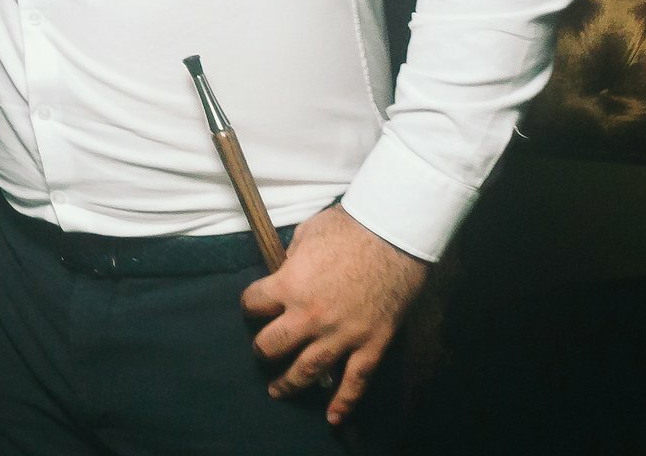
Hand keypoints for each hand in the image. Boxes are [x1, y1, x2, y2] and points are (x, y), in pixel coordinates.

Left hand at [241, 205, 426, 425]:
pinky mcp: (372, 344)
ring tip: (278, 391)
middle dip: (263, 349)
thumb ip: (291, 260)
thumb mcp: (306, 235)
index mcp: (289, 286)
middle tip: (263, 350)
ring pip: (307, 370)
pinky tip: (332, 417)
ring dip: (289, 384)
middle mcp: (310, 317)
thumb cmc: (348, 228)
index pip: (253, 304)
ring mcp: (342, 334)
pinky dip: (344, 403)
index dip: (251, 304)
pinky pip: (356, 381)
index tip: (254, 306)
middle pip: (272, 345)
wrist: (394, 234)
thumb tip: (285, 272)